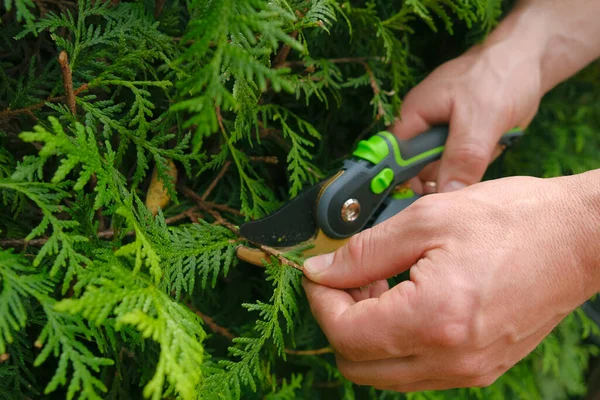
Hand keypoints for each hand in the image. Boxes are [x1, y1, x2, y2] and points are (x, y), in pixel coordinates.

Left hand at [302, 172, 599, 391]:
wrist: (578, 239)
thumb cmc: (511, 219)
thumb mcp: (425, 219)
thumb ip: (363, 251)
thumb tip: (320, 271)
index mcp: (433, 318)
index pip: (344, 334)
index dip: (320, 300)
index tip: (321, 271)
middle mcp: (450, 359)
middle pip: (357, 365)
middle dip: (339, 320)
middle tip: (349, 278)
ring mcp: (468, 371)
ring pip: (384, 373)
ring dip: (366, 333)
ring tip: (378, 285)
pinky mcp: (480, 369)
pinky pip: (416, 369)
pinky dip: (396, 341)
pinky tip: (406, 300)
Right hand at [390, 43, 542, 193]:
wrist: (530, 60)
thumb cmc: (499, 76)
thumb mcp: (482, 119)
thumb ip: (462, 157)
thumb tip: (446, 193)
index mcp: (413, 116)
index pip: (392, 157)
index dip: (402, 178)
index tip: (425, 193)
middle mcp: (422, 128)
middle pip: (419, 169)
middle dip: (448, 171)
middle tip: (474, 159)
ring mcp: (442, 136)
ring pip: (445, 170)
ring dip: (469, 166)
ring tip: (491, 141)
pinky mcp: (461, 141)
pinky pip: (464, 165)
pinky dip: (481, 160)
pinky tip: (495, 142)